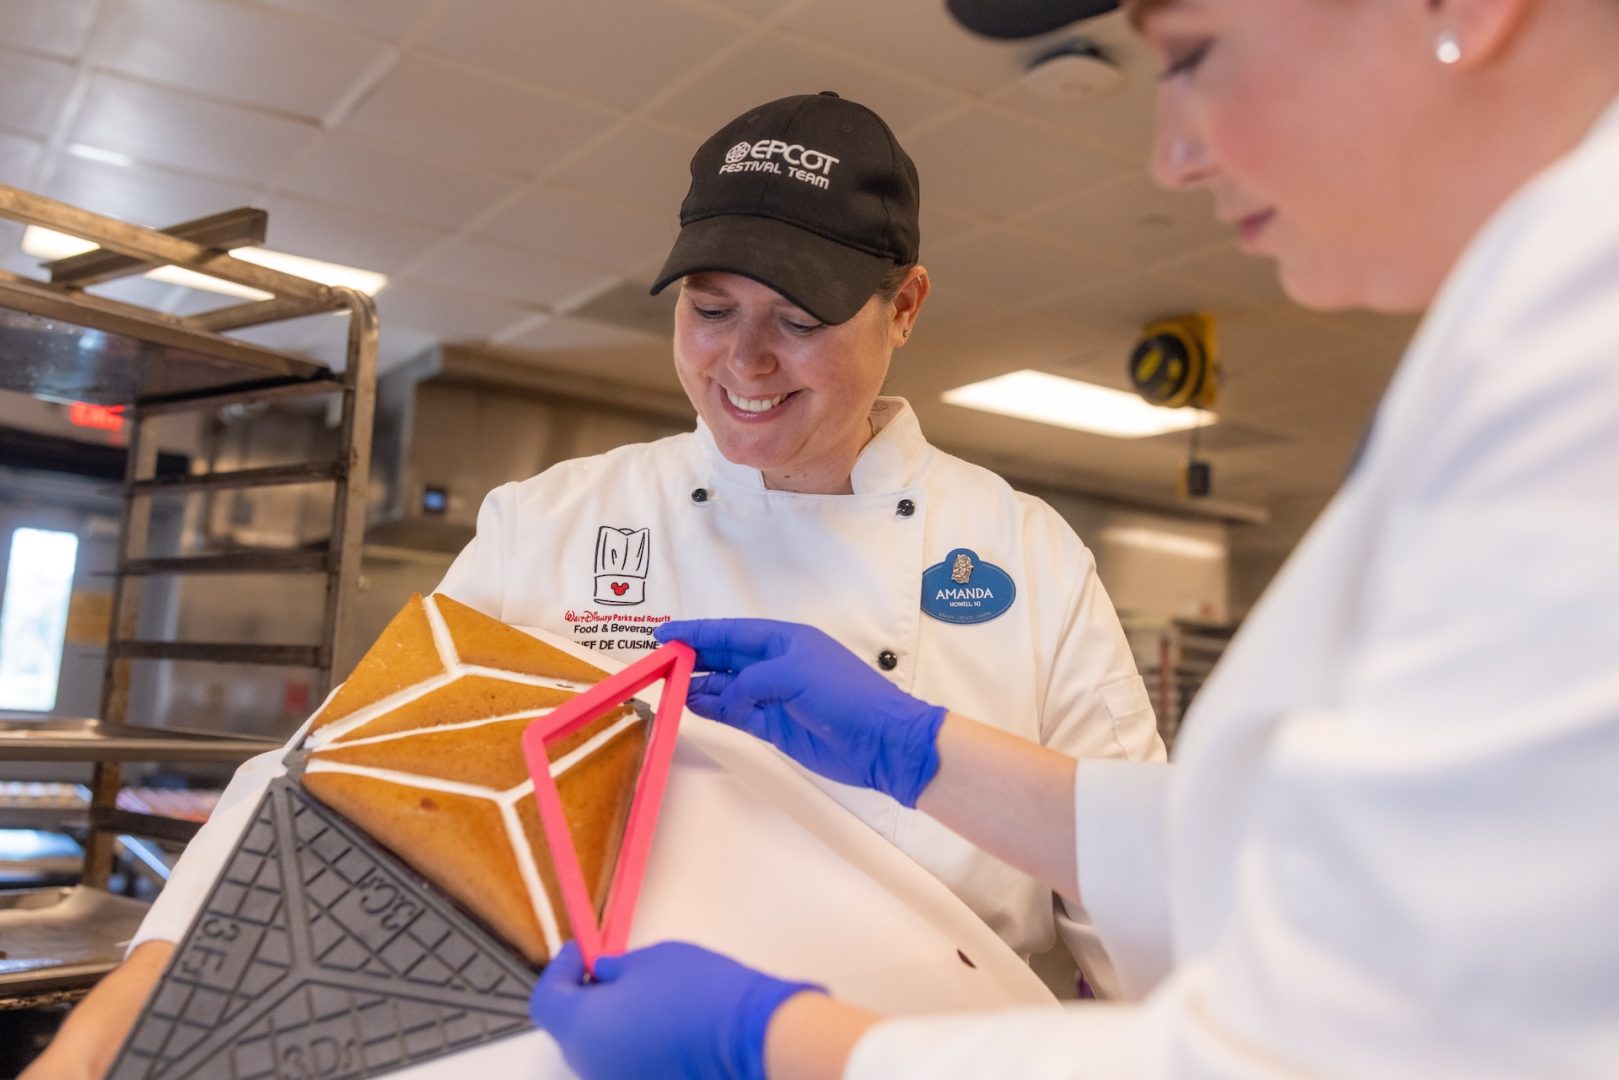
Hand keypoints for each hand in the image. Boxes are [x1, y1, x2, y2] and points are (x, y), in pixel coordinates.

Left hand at [529, 941, 822, 1079]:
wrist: (747, 1034)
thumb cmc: (699, 994)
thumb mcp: (647, 960)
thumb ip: (614, 969)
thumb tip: (605, 975)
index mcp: (581, 1028)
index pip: (546, 1000)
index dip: (560, 971)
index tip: (580, 951)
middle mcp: (590, 1065)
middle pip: (570, 1029)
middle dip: (585, 996)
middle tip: (610, 969)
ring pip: (598, 1049)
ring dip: (609, 1022)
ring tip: (643, 995)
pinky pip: (624, 1063)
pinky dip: (632, 1044)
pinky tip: (660, 1023)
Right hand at [655, 618, 946, 806]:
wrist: (880, 740)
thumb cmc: (845, 695)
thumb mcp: (794, 675)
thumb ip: (750, 682)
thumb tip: (723, 696)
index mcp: (785, 640)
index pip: (731, 631)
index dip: (697, 631)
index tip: (664, 633)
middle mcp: (776, 665)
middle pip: (725, 657)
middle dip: (692, 657)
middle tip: (658, 661)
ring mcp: (774, 697)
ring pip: (726, 687)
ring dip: (698, 686)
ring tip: (667, 685)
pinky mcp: (774, 726)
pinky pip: (735, 714)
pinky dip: (714, 710)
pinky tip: (690, 705)